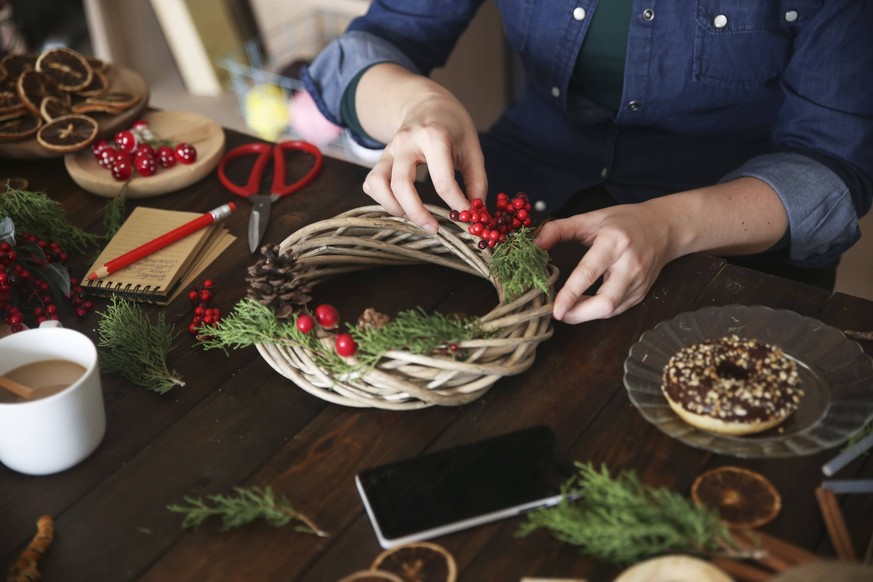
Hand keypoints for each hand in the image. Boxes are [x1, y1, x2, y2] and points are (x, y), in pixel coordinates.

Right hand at [358, 67, 486, 232]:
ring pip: (378, 184)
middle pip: (401, 185)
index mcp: (434, 136)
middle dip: (418, 214)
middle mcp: (406, 142)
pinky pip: (371, 183)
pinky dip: (382, 199)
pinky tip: (402, 204)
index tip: (467, 216)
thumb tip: (475, 214)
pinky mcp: (380, 158)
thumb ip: (477, 181)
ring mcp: (389, 149)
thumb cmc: (452, 126)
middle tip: (435, 228)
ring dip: (394, 208)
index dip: (457, 204)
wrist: (426, 103)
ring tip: (414, 216)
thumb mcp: (472, 147)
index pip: (443, 180)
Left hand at [535, 204, 674, 323]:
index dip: (571, 294)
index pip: (589, 273)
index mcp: (614, 242)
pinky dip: (597, 311)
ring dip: (586, 314)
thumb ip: (559, 229)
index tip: (555, 309)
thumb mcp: (591, 218)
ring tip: (567, 308)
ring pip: (611, 310)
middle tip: (558, 313)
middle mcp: (630, 265)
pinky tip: (584, 305)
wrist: (664, 228)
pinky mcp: (642, 293)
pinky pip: (617, 310)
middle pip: (606, 302)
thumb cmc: (623, 221)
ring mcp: (639, 282)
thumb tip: (534, 243)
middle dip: (579, 314)